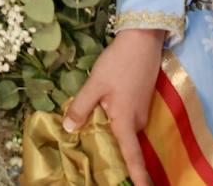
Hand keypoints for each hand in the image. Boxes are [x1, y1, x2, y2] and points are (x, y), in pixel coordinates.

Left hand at [63, 27, 164, 185]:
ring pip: (124, 133)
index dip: (139, 179)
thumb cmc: (118, 63)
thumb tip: (70, 128)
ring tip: (91, 141)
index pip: (133, 158)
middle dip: (114, 157)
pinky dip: (115, 125)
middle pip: (125, 147)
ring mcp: (141, 113)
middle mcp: (137, 122)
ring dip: (112, 138)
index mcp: (126, 122)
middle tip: (93, 164)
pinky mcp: (140, 104)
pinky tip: (102, 117)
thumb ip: (81, 107)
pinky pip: (126, 122)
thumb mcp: (95, 84)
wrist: (142, 41)